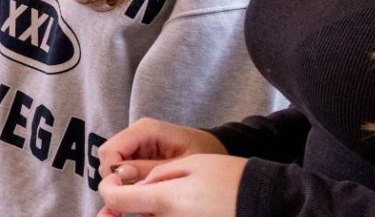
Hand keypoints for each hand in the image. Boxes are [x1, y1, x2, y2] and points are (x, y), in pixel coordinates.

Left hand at [96, 154, 245, 216]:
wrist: (266, 201)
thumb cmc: (232, 178)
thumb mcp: (192, 163)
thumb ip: (158, 174)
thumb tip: (139, 186)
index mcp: (165, 200)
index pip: (115, 199)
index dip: (108, 188)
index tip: (115, 179)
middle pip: (129, 216)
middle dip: (122, 206)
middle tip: (126, 196)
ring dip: (144, 211)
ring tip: (159, 198)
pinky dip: (161, 214)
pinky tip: (172, 208)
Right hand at [98, 118, 227, 182]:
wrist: (215, 149)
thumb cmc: (204, 152)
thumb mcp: (182, 163)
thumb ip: (151, 169)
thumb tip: (121, 174)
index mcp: (145, 130)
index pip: (110, 150)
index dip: (112, 173)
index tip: (125, 192)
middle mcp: (135, 134)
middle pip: (107, 159)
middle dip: (117, 180)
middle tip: (137, 196)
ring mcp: (135, 144)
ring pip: (113, 166)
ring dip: (124, 183)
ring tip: (145, 194)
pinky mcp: (137, 155)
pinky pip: (123, 170)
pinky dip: (130, 183)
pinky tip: (146, 190)